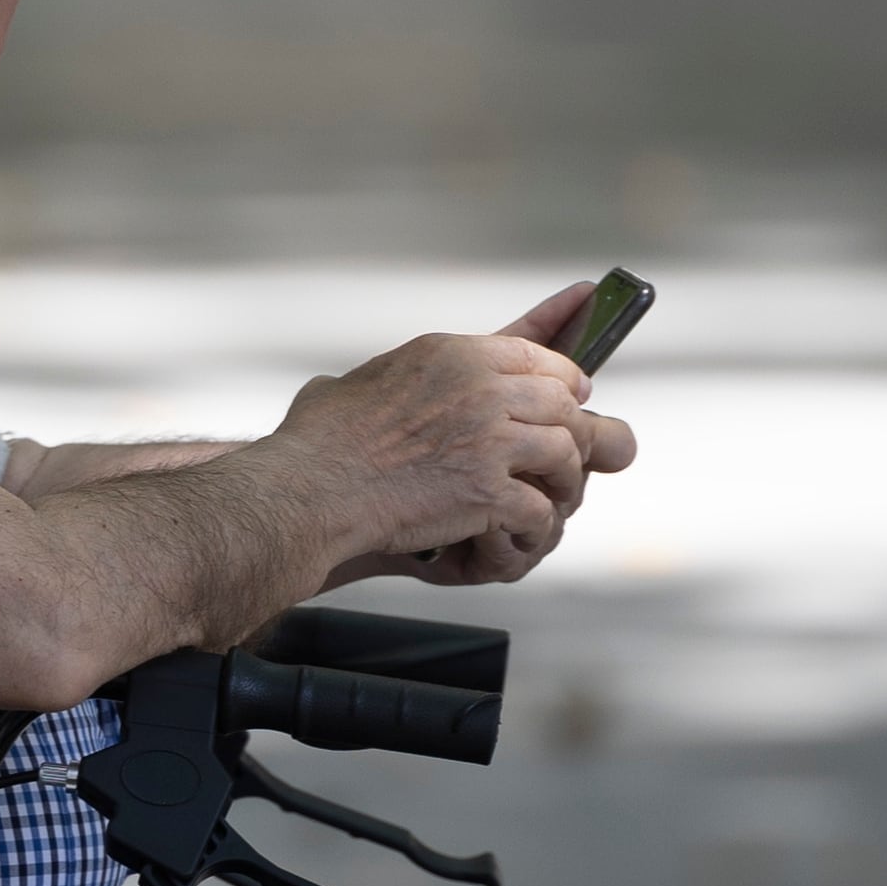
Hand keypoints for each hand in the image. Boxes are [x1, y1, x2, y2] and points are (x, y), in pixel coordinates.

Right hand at [259, 306, 632, 568]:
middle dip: (576, 425)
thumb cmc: (318, 440)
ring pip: (565, 452)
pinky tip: (525, 531)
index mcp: (452, 354)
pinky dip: (538, 525)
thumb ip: (391, 374)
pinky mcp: (488, 492)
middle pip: (562, 400)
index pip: (537, 355)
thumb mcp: (358, 380)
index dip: (564, 377)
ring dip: (564, 477)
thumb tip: (373, 382)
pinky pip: (540, 507)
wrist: (309, 490)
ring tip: (555, 494)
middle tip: (577, 447)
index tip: (574, 391)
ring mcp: (489, 441)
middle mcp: (479, 389)